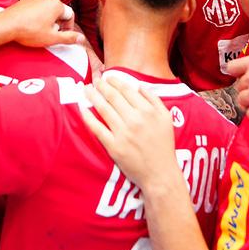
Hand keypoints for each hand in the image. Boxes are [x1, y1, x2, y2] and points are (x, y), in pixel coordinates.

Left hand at [0, 0, 83, 47]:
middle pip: (58, 12)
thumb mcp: (52, 38)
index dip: (68, 28)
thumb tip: (81, 38)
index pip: (70, 16)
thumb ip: (69, 38)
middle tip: (50, 35)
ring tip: (39, 31)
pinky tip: (30, 25)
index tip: (62, 36)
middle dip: (57, 24)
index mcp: (57, 5)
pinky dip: (37, 16)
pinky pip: (36, 8)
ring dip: (47, 20)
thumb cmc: (29, 31)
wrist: (6, 25)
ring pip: (47, 9)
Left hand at [80, 75, 182, 193]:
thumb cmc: (163, 145)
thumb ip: (154, 99)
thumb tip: (139, 86)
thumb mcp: (166, 118)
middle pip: (113, 97)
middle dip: (101, 85)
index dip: (115, 81)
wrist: (160, 173)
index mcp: (148, 111)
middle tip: (95, 79)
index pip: (127, 90)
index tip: (108, 77)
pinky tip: (82, 109)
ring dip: (93, 96)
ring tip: (87, 89)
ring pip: (103, 109)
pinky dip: (88, 117)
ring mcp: (123, 133)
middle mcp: (135, 120)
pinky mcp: (113, 146)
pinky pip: (97, 128)